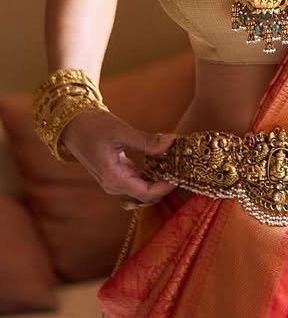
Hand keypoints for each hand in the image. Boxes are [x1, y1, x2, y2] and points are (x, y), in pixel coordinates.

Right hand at [59, 109, 178, 206]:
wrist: (72, 124)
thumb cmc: (93, 126)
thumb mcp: (121, 131)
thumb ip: (146, 141)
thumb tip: (172, 141)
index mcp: (114, 178)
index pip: (147, 194)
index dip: (167, 187)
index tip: (182, 174)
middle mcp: (114, 185)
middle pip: (147, 194)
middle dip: (167, 183)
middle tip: (184, 166)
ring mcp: (115, 181)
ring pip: (143, 187)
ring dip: (160, 178)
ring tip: (177, 162)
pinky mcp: (117, 174)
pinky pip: (138, 179)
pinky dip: (152, 172)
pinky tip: (164, 160)